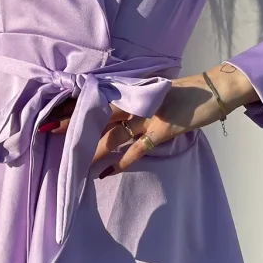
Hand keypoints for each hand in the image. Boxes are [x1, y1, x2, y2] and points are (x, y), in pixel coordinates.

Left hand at [40, 72, 234, 175]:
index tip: (52, 111)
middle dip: (73, 123)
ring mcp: (148, 117)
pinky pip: (137, 149)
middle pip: (98, 113)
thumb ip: (137, 98)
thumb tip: (118, 107)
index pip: (98, 97)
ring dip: (92, 148)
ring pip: (112, 135)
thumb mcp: (158, 91)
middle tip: (48, 131)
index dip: (75, 105)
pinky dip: (121, 162)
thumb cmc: (187, 91)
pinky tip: (106, 173)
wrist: (214, 89)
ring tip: (72, 160)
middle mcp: (137, 102)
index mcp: (134, 91)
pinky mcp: (162, 131)